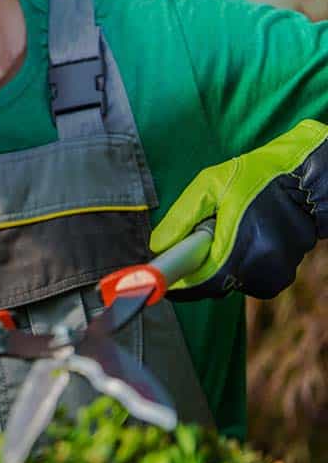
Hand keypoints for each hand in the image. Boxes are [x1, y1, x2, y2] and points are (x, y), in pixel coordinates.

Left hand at [150, 120, 327, 299]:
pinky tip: (247, 239)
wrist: (305, 182)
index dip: (177, 283)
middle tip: (202, 237)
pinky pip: (245, 279)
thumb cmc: (256, 178)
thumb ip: (181, 217)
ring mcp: (273, 276)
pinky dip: (238, 265)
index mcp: (240, 248)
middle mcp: (260, 269)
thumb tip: (157, 246)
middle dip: (199, 267)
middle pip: (212, 285)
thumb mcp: (210, 186)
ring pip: (228, 282)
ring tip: (231, 231)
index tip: (162, 282)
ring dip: (220, 264)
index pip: (199, 284)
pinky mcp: (280, 278)